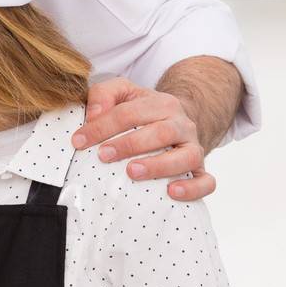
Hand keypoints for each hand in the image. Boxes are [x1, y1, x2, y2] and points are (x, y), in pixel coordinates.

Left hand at [75, 78, 214, 201]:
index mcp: (161, 104)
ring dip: (159, 166)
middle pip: (161, 132)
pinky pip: (207, 181)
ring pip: (188, 156)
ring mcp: (194, 147)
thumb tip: (93, 114)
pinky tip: (172, 192)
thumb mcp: (122, 94)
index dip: (102, 126)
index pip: (130, 113)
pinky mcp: (200, 170)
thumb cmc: (141, 112)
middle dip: (130, 144)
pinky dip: (193, 188)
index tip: (78, 141)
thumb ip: (104, 94)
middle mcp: (181, 124)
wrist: (175, 122)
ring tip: (132, 172)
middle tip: (104, 155)